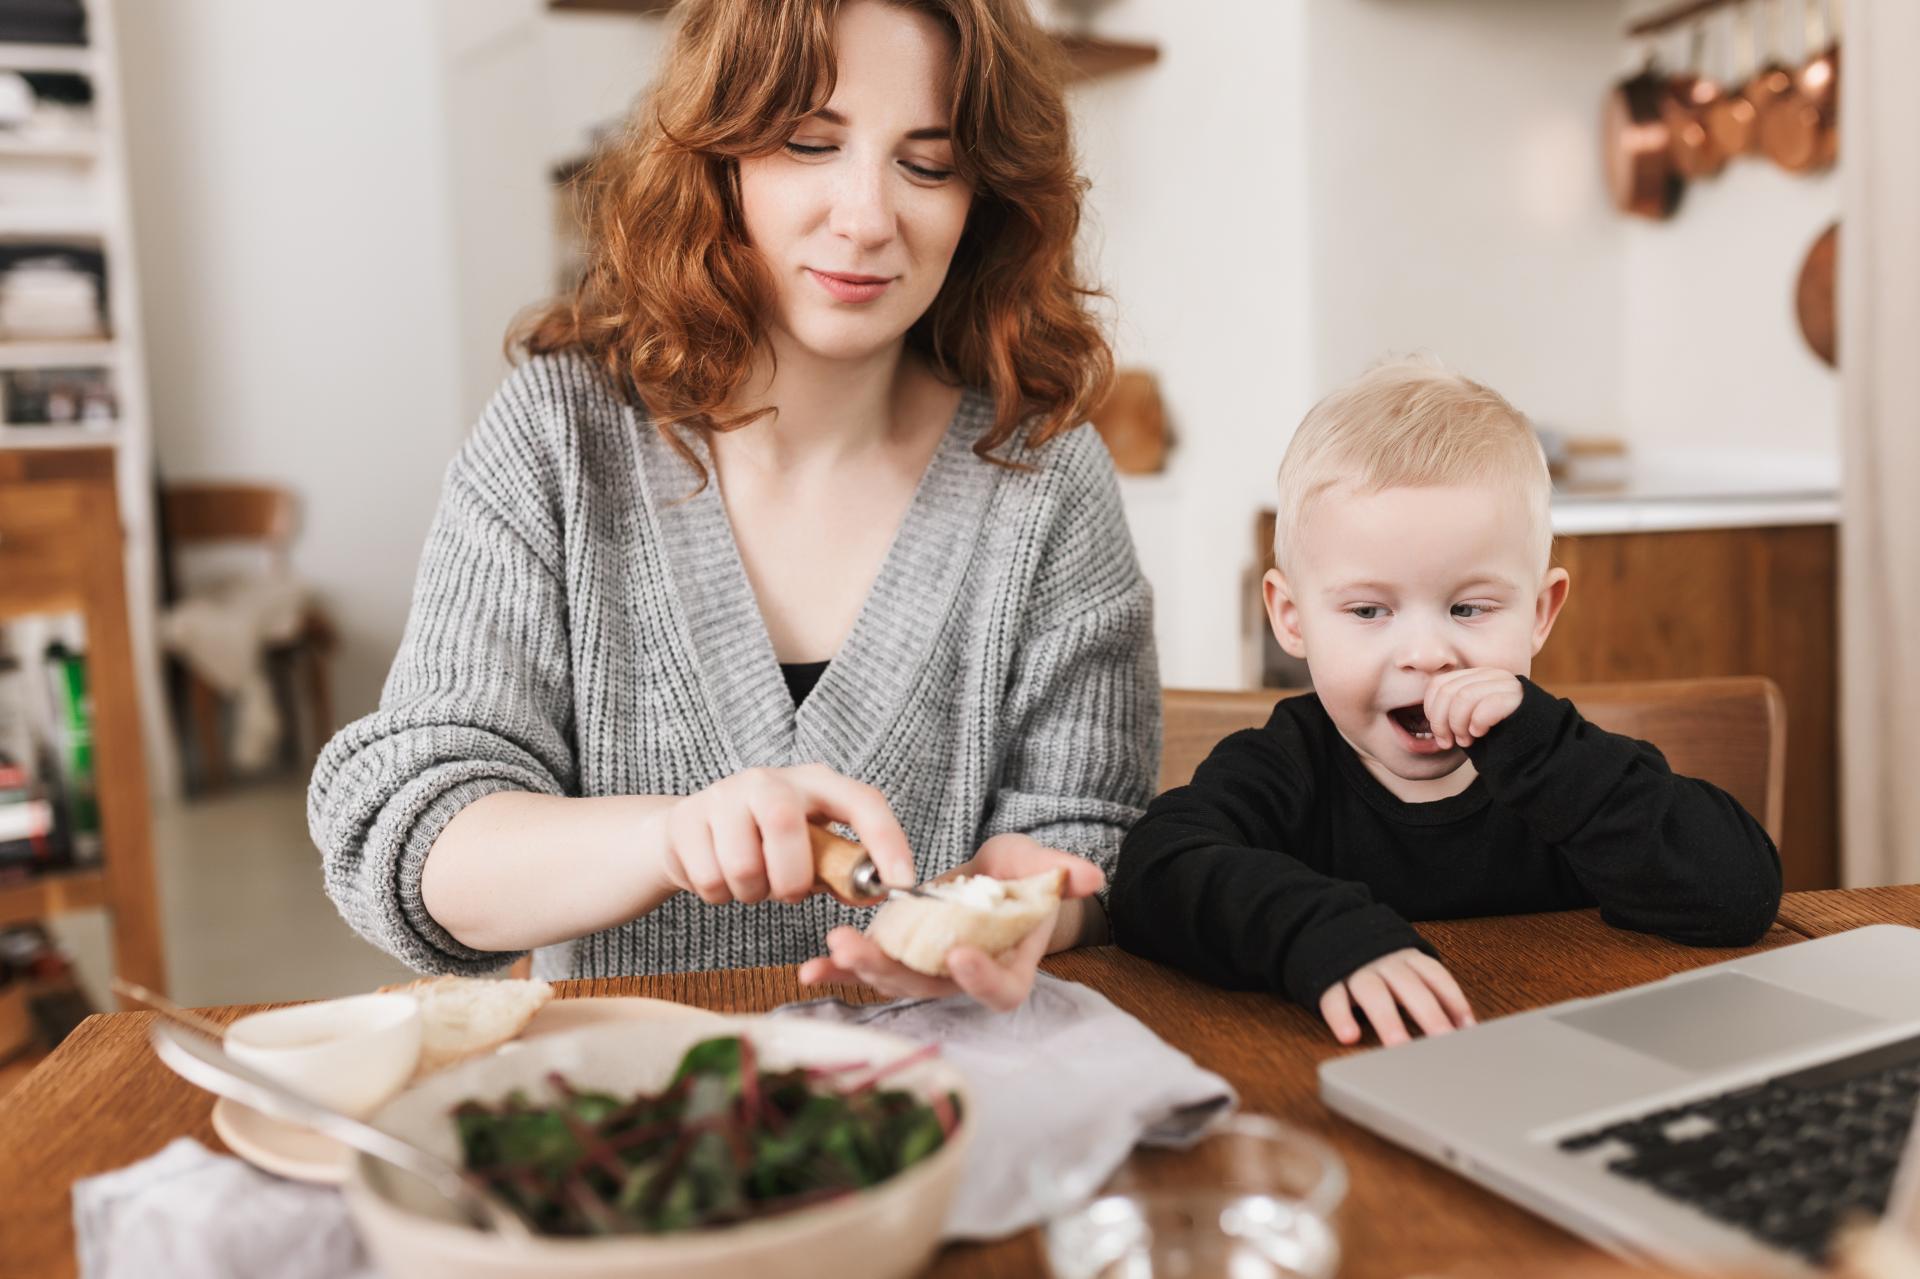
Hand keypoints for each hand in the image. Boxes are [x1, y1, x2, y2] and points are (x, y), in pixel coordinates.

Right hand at [649, 765, 913, 906]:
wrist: (692, 831)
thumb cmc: (765, 843)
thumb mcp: (811, 849)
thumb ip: (842, 869)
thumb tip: (877, 891)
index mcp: (815, 782)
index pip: (863, 802)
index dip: (887, 842)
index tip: (902, 883)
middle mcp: (770, 779)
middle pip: (786, 828)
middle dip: (790, 879)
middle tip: (786, 892)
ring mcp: (724, 794)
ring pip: (744, 867)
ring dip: (752, 894)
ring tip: (751, 882)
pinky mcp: (687, 818)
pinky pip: (709, 880)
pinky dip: (719, 895)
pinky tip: (720, 876)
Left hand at [797, 833, 1104, 1011]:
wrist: (994, 880)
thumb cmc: (1024, 878)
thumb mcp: (1043, 868)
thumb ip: (1061, 874)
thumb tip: (1089, 877)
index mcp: (1009, 967)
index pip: (1000, 989)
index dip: (980, 979)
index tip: (958, 955)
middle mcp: (963, 979)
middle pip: (931, 989)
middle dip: (894, 972)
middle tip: (860, 952)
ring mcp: (927, 971)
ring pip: (894, 981)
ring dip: (859, 969)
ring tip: (829, 951)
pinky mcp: (898, 957)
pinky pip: (867, 970)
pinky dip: (839, 971)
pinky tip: (809, 970)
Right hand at [1318, 948, 1475, 1046]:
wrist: (1324, 927)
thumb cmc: (1375, 961)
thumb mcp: (1403, 967)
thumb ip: (1428, 990)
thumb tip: (1463, 1028)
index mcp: (1406, 958)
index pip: (1435, 976)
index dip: (1453, 1000)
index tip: (1467, 1029)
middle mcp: (1383, 962)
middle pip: (1409, 987)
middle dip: (1428, 1014)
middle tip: (1441, 1041)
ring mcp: (1355, 970)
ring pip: (1373, 993)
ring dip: (1387, 1019)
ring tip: (1398, 1046)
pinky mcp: (1327, 980)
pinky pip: (1333, 999)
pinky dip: (1341, 1017)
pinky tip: (1350, 1036)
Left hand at [1423, 668, 1523, 749]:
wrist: (1538, 745)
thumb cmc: (1500, 736)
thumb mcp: (1470, 719)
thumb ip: (1452, 711)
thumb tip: (1430, 720)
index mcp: (1475, 676)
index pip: (1439, 684)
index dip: (1431, 711)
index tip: (1440, 735)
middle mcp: (1490, 674)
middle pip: (1447, 691)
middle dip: (1440, 721)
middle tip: (1448, 742)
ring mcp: (1505, 683)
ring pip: (1463, 697)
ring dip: (1458, 725)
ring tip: (1466, 740)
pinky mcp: (1517, 697)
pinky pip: (1486, 706)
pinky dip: (1477, 723)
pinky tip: (1480, 733)